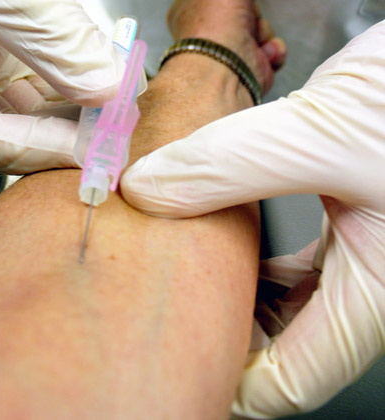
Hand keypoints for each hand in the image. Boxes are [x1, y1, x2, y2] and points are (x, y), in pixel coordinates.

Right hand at [0, 0, 123, 173]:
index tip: (88, 147)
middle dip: (63, 133)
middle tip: (117, 136)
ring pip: (40, 102)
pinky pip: (59, 69)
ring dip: (82, 107)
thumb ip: (56, 41)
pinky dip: (89, 75)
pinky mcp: (26, 31)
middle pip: (11, 127)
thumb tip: (107, 92)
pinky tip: (120, 76)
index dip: (32, 149)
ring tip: (127, 107)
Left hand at [122, 19, 384, 415]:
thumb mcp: (315, 132)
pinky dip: (264, 252)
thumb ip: (227, 164)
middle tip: (170, 305)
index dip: (230, 379)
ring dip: (245, 286)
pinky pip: (306, 259)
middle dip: (231, 329)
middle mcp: (375, 281)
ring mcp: (370, 249)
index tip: (175, 359)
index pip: (293, 379)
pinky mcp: (359, 213)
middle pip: (290, 343)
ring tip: (189, 263)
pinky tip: (232, 227)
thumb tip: (150, 189)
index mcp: (376, 290)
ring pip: (296, 300)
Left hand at [165, 0, 285, 95]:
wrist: (227, 66)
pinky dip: (273, 51)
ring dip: (264, 31)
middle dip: (253, 11)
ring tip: (253, 39)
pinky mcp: (249, 67)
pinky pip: (272, 50)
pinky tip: (265, 54)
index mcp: (190, 8)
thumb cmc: (217, 19)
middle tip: (246, 16)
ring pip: (261, 28)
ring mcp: (228, 51)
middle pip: (245, 8)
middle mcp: (206, 31)